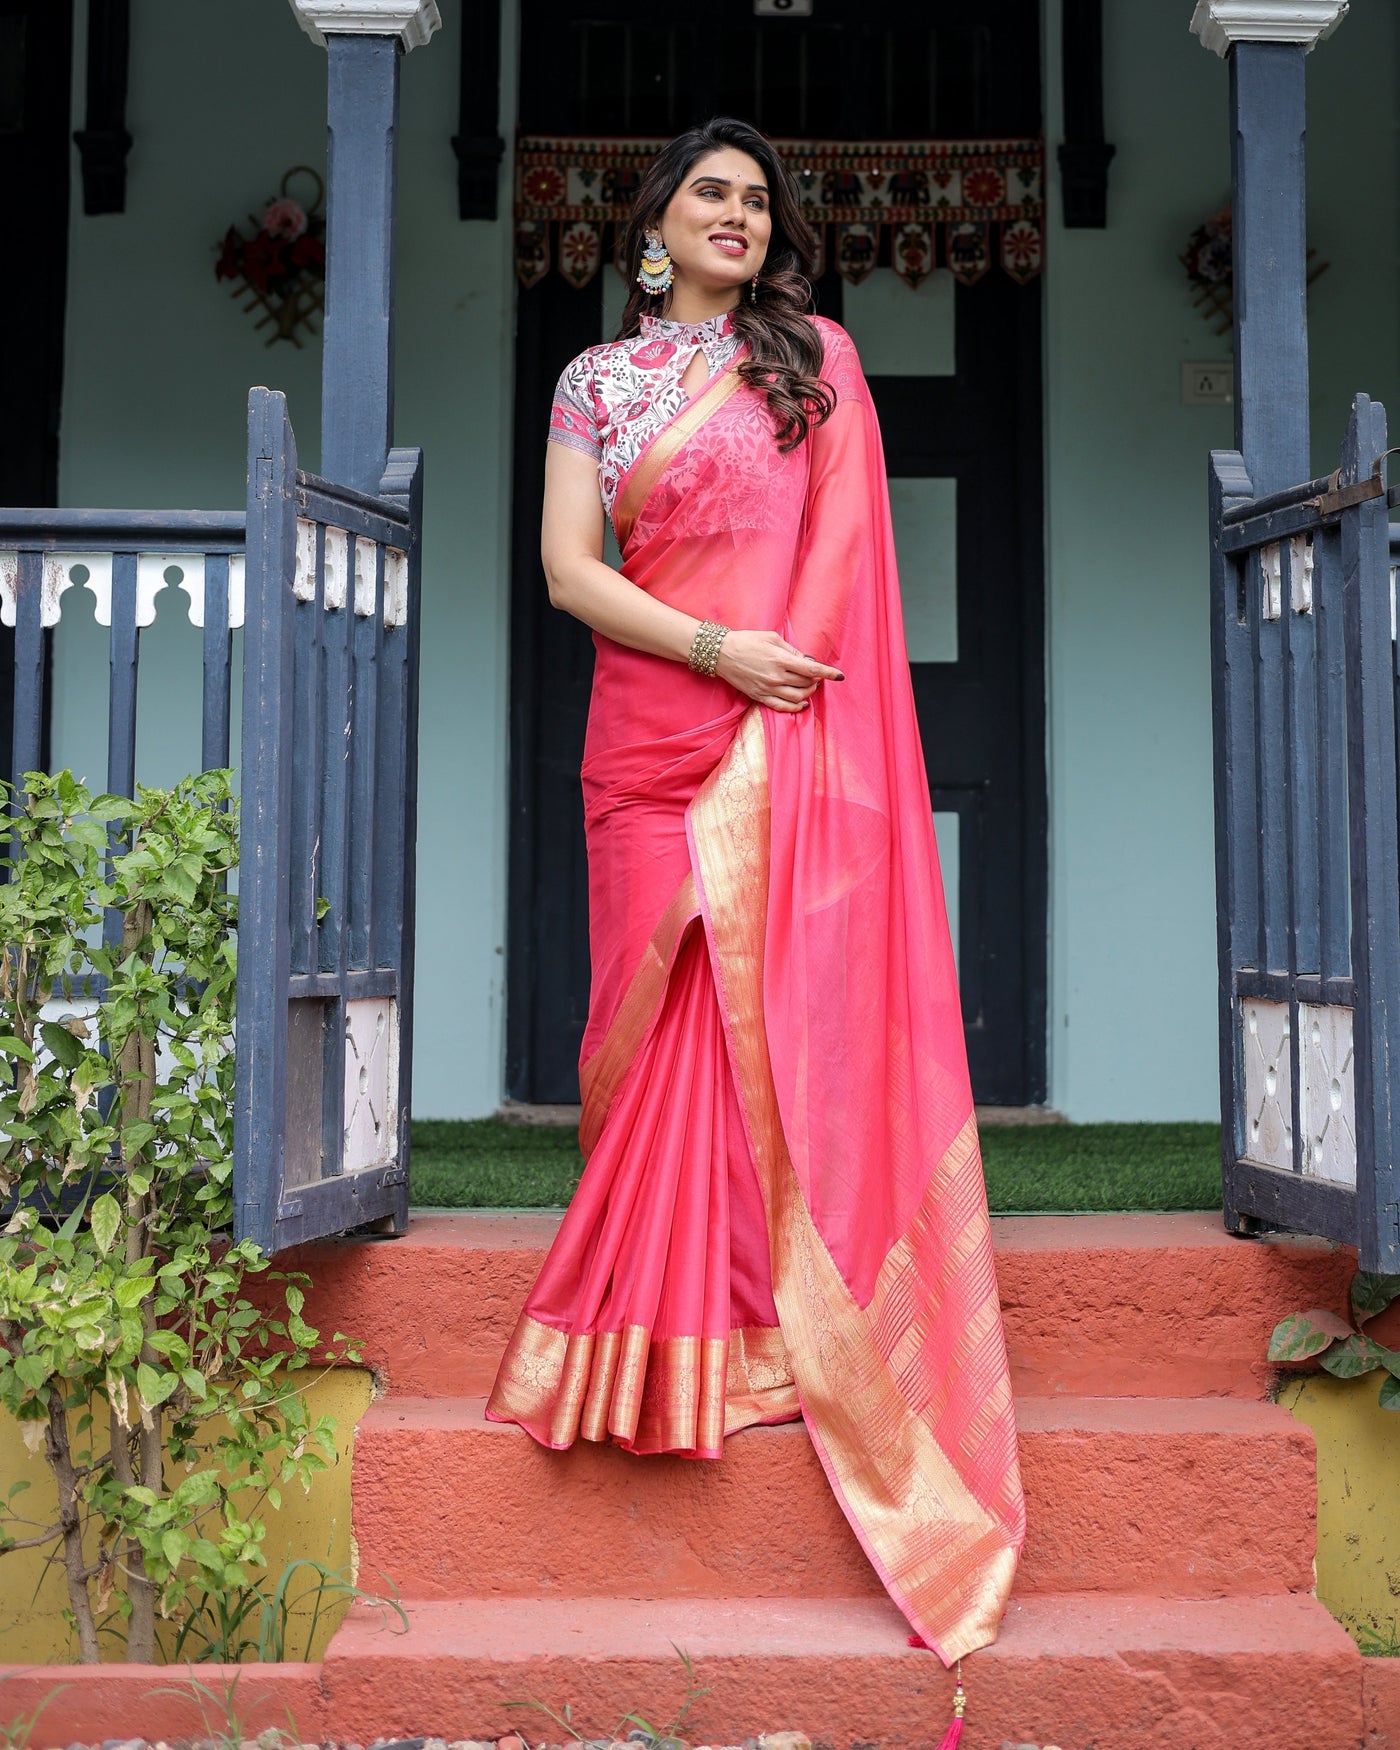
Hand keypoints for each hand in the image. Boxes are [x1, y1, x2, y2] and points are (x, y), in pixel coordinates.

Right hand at [713, 629, 842, 712]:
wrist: (721, 654)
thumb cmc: (747, 641)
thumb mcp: (771, 637)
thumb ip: (791, 650)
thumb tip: (807, 661)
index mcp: (780, 659)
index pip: (811, 670)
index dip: (828, 673)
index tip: (839, 676)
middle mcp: (775, 677)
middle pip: (806, 684)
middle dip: (816, 680)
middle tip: (815, 674)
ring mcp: (767, 689)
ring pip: (798, 697)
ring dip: (809, 693)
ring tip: (810, 686)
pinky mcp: (759, 697)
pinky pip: (782, 707)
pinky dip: (795, 707)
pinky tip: (802, 703)